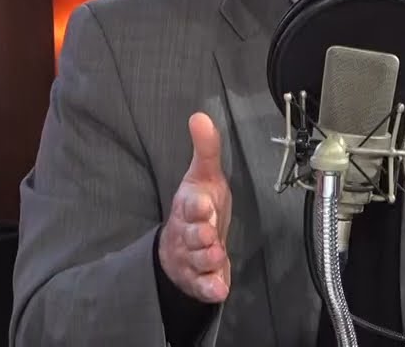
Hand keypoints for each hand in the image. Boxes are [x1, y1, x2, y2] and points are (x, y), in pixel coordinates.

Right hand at [158, 112, 232, 302]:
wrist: (184, 246)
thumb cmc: (198, 208)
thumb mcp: (204, 176)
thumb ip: (206, 149)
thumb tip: (200, 116)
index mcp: (190, 207)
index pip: (190, 205)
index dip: (196, 205)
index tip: (203, 203)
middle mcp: (189, 233)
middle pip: (193, 235)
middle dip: (201, 235)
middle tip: (210, 234)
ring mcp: (193, 258)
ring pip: (198, 261)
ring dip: (207, 259)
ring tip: (217, 256)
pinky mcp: (200, 279)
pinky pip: (204, 286)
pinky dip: (211, 288)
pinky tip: (219, 288)